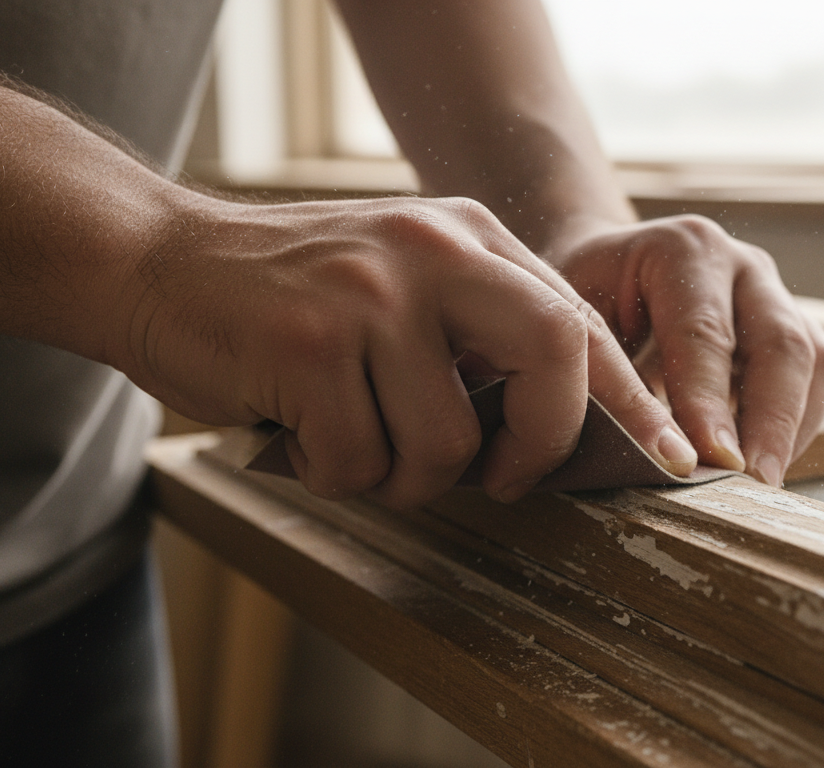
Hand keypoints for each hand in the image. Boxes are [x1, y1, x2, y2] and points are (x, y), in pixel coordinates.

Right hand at [115, 195, 696, 507]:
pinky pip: (362, 463)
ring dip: (404, 476)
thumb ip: (480, 333)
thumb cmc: (293, 298)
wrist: (155, 262)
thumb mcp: (404, 281)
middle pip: (553, 354)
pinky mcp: (307, 344)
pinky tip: (301, 432)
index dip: (629, 401)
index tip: (668, 459)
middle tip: (502, 480)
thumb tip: (560, 430)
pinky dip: (336, 474)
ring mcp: (372, 294)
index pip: (579, 322)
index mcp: (470, 236)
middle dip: (540, 444)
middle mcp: (434, 253)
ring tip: (356, 442)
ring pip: (446, 443)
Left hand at [551, 215, 823, 486]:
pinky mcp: (793, 327)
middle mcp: (741, 265)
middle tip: (754, 486)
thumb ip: (607, 381)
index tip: (715, 460)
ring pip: (813, 361)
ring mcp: (775, 294)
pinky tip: (762, 464)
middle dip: (772, 424)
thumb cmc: (581, 303)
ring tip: (760, 486)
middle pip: (780, 344)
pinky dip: (797, 427)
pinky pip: (817, 378)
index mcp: (682, 250)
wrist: (603, 273)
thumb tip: (649, 457)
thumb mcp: (574, 329)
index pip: (705, 333)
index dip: (711, 402)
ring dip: (792, 430)